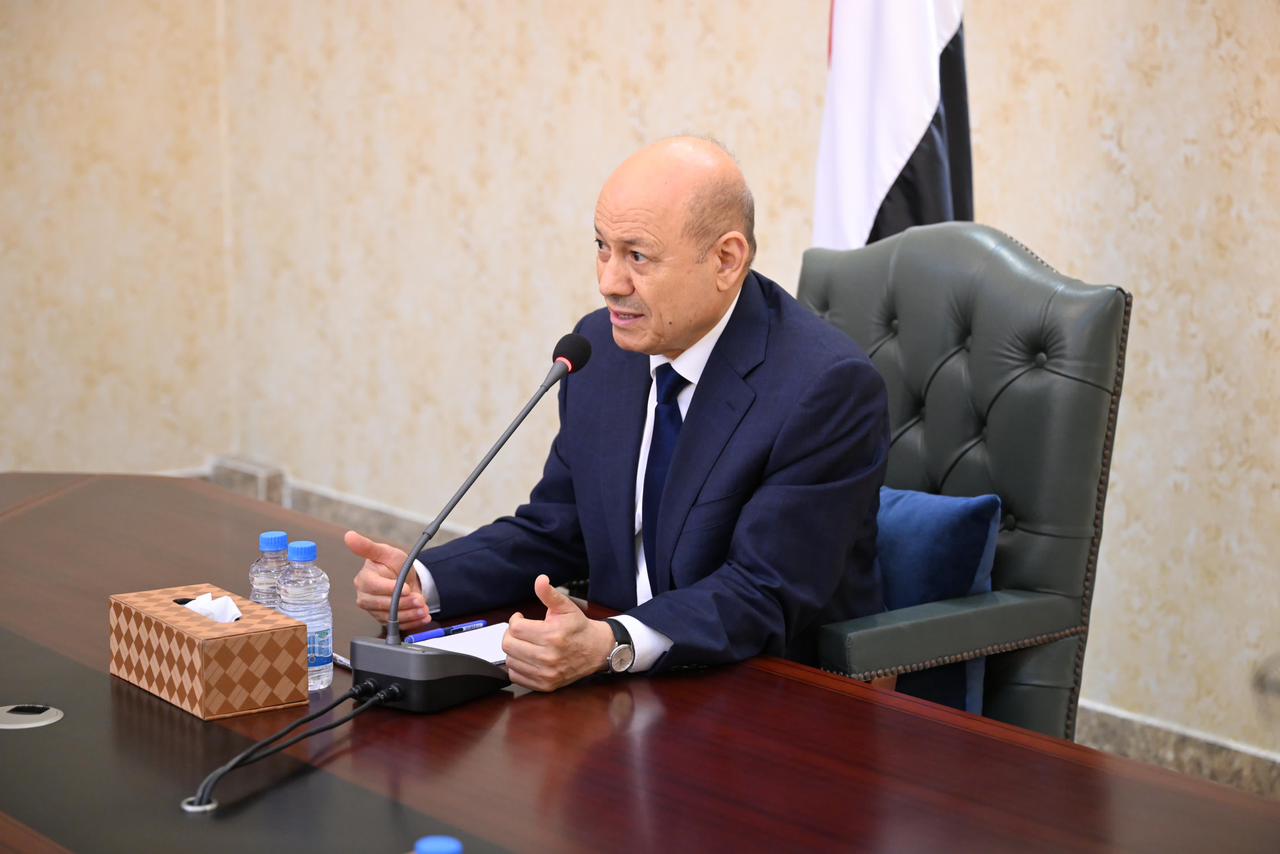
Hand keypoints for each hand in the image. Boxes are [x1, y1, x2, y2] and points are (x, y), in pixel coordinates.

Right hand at [345, 530, 431, 632]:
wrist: (406, 578)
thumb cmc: (393, 564)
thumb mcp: (385, 552)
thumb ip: (367, 546)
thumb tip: (349, 536)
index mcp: (364, 580)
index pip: (374, 587)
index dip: (390, 588)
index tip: (406, 588)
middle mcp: (366, 597)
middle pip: (382, 605)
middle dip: (403, 603)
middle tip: (419, 600)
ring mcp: (374, 610)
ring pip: (390, 617)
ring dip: (410, 615)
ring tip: (423, 609)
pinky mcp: (383, 620)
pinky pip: (397, 625)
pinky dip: (412, 623)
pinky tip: (422, 617)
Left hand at [502, 575, 614, 691]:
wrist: (597, 650)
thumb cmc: (579, 627)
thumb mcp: (565, 607)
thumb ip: (549, 593)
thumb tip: (540, 580)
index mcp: (552, 635)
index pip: (515, 628)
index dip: (515, 620)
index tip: (520, 618)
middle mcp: (548, 656)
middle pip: (508, 645)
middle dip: (511, 634)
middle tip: (520, 631)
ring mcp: (546, 673)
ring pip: (510, 661)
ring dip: (514, 650)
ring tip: (525, 644)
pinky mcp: (545, 685)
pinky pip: (516, 676)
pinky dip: (517, 666)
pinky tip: (527, 657)